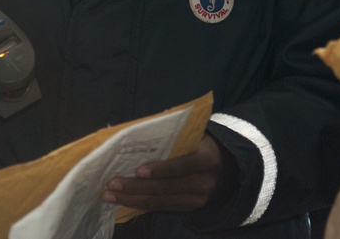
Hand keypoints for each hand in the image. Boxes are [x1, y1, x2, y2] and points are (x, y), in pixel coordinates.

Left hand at [100, 134, 225, 212]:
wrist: (230, 168)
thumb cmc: (204, 144)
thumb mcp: (198, 136)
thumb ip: (177, 136)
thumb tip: (138, 131)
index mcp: (207, 160)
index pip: (182, 166)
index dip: (160, 170)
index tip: (138, 171)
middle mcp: (204, 183)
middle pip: (166, 188)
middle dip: (136, 187)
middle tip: (111, 184)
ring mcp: (197, 200)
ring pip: (160, 202)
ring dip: (132, 199)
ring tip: (109, 195)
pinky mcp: (189, 208)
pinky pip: (162, 208)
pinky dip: (140, 205)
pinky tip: (123, 202)